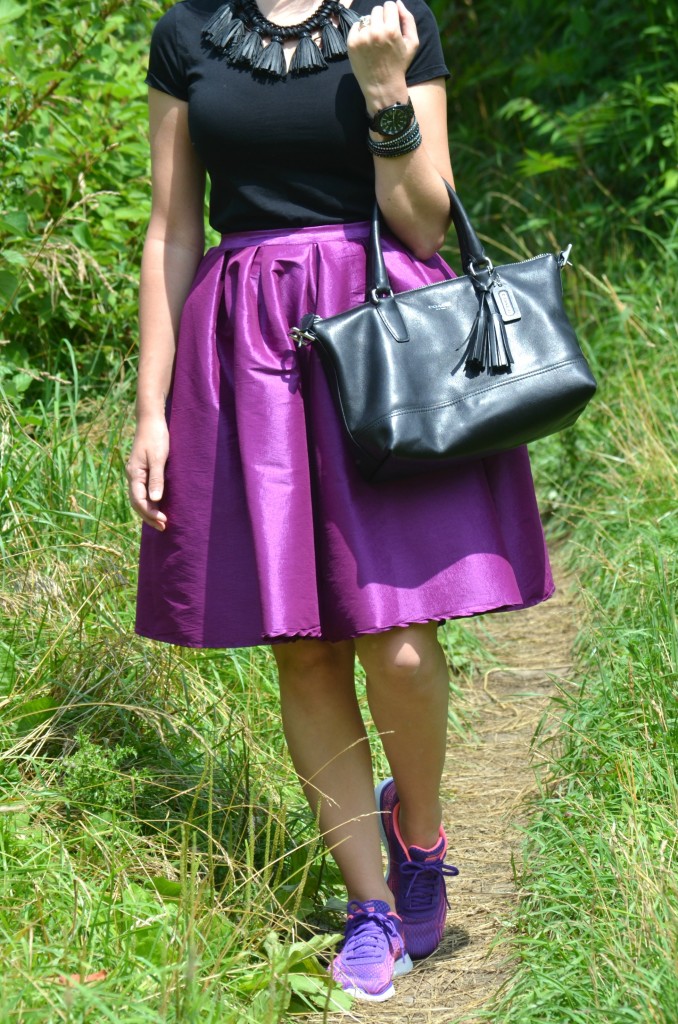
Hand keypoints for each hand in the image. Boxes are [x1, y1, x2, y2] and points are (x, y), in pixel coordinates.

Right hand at [126, 415, 168, 530]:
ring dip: (149, 511)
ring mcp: (136, 474)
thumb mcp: (158, 458)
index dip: (150, 513)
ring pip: (139, 498)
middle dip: (149, 516)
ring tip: (161, 522)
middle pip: (137, 502)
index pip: (139, 500)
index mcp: (134, 474)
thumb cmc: (156, 437)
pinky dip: (149, 502)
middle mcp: (132, 476)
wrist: (151, 420)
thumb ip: (156, 479)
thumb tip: (155, 500)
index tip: (163, 520)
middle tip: (163, 527)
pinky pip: (142, 491)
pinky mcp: (142, 471)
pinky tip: (157, 506)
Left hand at [347, 0, 418, 110]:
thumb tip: (398, 2)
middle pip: (377, 9)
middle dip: (381, 19)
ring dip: (371, 25)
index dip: (391, 13)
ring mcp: (362, 37)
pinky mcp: (351, 43)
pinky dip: (360, 32)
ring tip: (374, 41)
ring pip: (366, 18)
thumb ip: (408, 19)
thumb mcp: (412, 43)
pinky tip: (366, 44)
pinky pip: (355, 26)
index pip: (389, 5)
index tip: (391, 23)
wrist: (382, 87)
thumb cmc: (399, 65)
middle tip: (383, 34)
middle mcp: (376, 32)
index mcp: (392, 30)